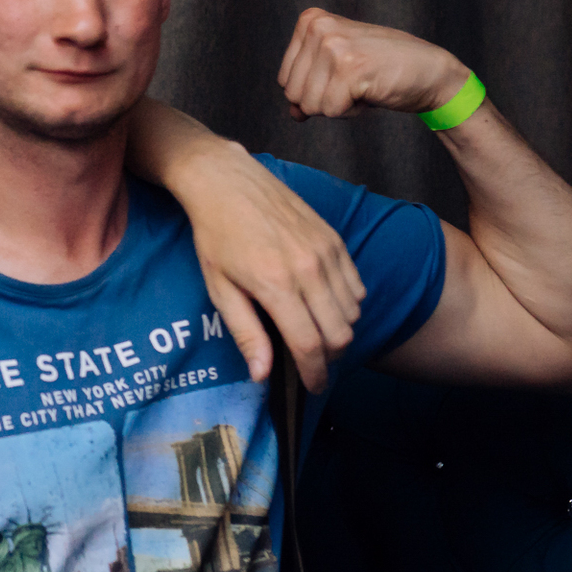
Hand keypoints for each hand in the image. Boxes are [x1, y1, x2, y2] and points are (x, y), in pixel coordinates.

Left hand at [169, 141, 364, 391]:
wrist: (226, 182)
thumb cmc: (215, 236)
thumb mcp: (220, 289)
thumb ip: (246, 334)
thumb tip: (263, 375)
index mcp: (276, 285)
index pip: (310, 346)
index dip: (315, 375)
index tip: (313, 388)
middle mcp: (309, 269)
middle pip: (340, 334)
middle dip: (328, 358)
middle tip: (311, 362)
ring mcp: (326, 252)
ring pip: (353, 313)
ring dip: (338, 331)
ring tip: (314, 332)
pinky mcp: (335, 239)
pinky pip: (356, 286)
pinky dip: (346, 304)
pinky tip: (322, 304)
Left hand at [278, 8, 469, 119]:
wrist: (431, 72)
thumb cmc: (385, 69)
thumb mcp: (337, 68)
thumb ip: (309, 85)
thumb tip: (293, 114)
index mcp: (311, 21)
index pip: (285, 79)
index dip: (314, 89)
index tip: (343, 74)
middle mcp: (319, 27)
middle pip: (293, 94)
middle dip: (323, 100)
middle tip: (355, 82)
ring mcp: (333, 45)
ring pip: (309, 105)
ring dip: (337, 106)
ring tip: (363, 84)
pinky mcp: (349, 67)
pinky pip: (331, 110)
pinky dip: (351, 111)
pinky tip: (370, 91)